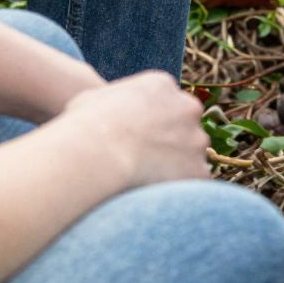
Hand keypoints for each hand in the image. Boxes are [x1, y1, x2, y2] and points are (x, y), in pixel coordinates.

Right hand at [59, 70, 210, 188]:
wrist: (98, 154)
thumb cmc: (85, 126)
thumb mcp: (91, 99)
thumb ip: (107, 101)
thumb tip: (100, 111)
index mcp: (162, 85)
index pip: (167, 102)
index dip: (154, 123)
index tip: (140, 140)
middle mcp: (186, 108)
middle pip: (185, 126)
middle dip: (172, 143)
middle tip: (147, 162)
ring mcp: (196, 140)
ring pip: (191, 156)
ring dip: (176, 168)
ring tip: (146, 183)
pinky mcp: (198, 171)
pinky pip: (193, 183)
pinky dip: (179, 193)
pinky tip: (155, 197)